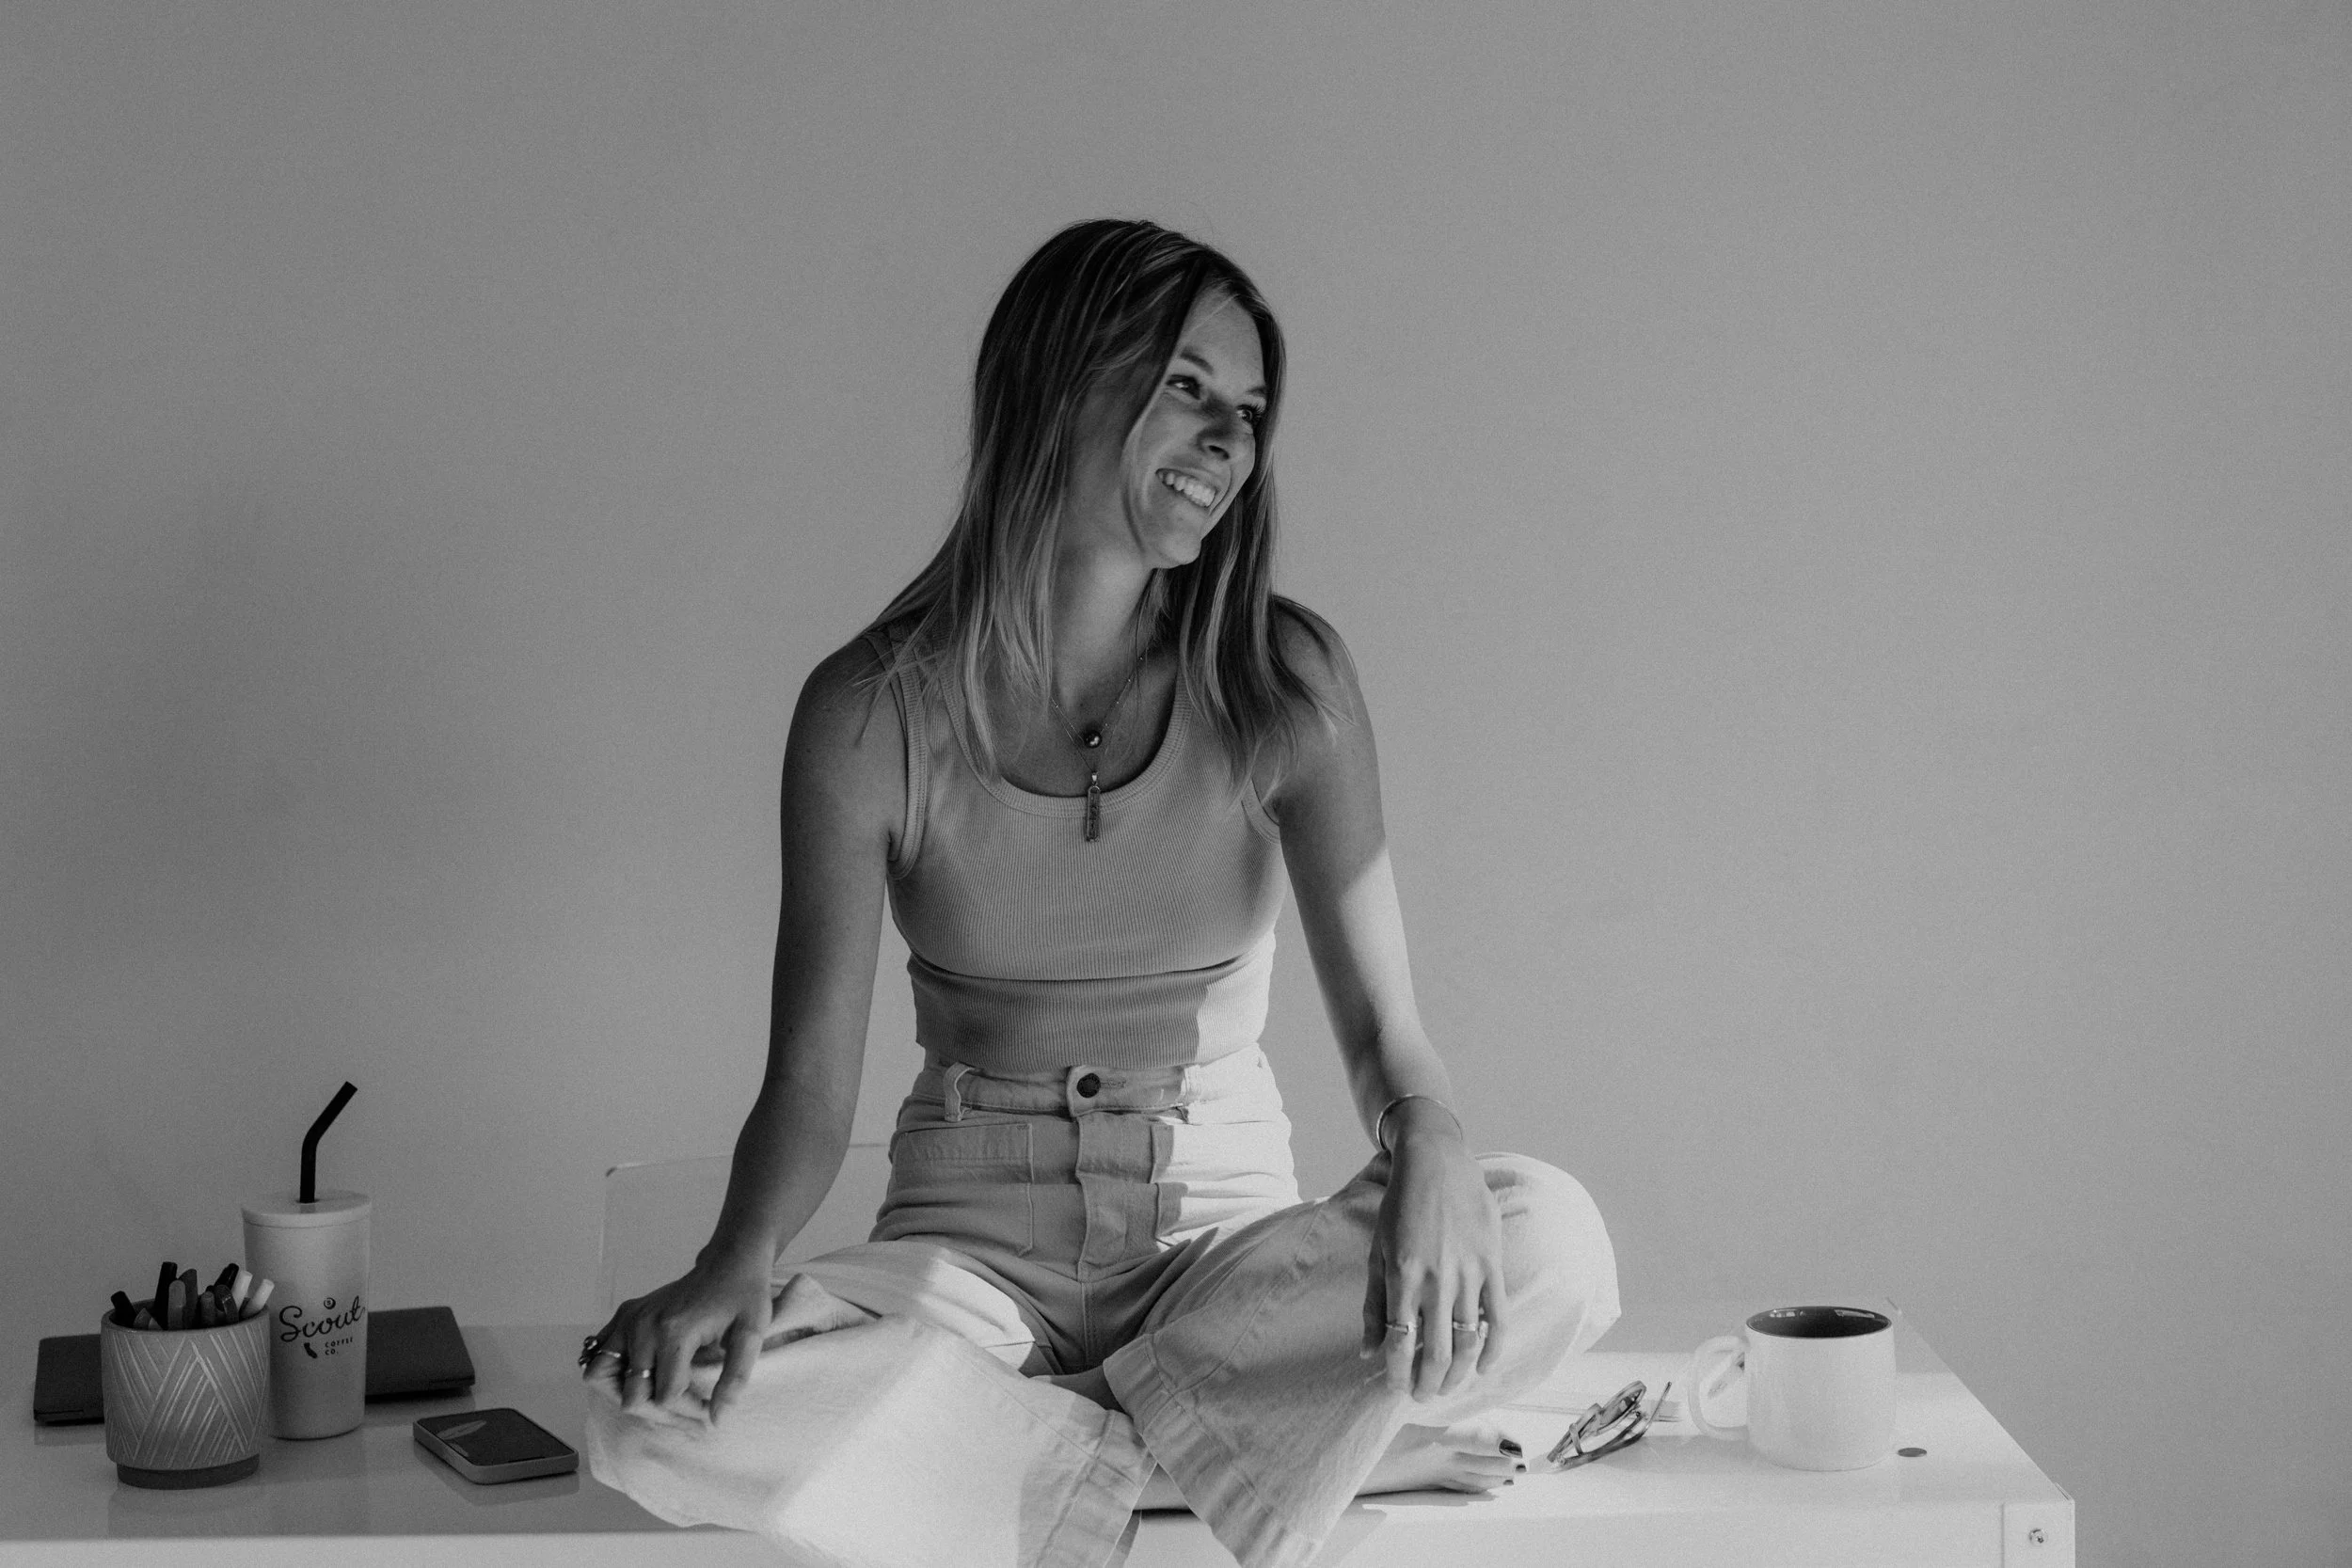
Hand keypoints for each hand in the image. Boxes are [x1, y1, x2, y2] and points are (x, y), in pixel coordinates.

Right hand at [583, 1254, 774, 1423]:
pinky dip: (612, 1372)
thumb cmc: (744, 1296)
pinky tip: (643, 1376)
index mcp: (674, 1332)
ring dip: (625, 1394)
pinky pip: (597, 1354)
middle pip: (631, 1395)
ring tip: (656, 1397)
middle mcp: (643, 1326)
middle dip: (661, 1413)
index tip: (708, 1411)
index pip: (665, 1396)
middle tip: (686, 1411)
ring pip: (600, 1377)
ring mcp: (629, 1318)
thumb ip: (734, 1380)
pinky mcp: (624, 1313)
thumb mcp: (750, 1336)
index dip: (688, 1412)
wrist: (730, 1260)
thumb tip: (716, 1420)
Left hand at [1361, 1121, 1504, 1402]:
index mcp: (1402, 1277)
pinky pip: (1498, 1318)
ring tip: (1447, 1388)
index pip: (1401, 1344)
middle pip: (1438, 1352)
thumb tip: (1367, 1353)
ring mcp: (1468, 1274)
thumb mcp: (1377, 1252)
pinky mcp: (1492, 1265)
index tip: (1396, 1391)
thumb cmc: (1400, 1208)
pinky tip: (1484, 1368)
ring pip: (1469, 1342)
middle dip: (1429, 1383)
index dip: (1398, 1375)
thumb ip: (1373, 1305)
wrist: (1436, 1162)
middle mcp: (1437, 1280)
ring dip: (1459, 1374)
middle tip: (1422, 1397)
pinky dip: (1493, 1348)